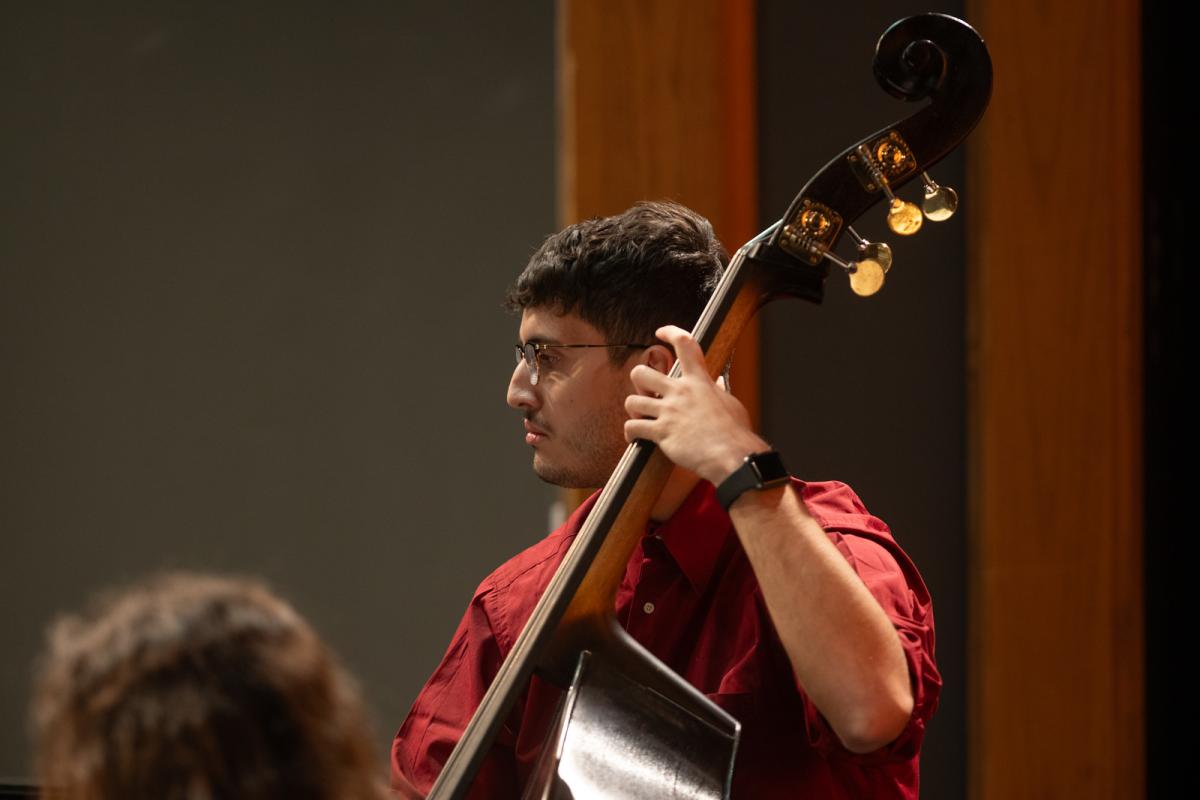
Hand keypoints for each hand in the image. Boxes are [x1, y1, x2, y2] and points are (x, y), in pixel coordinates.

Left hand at [624, 325, 767, 483]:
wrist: (731, 455)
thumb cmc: (735, 433)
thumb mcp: (730, 403)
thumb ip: (717, 391)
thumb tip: (717, 382)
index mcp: (699, 381)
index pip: (684, 344)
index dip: (670, 333)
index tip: (661, 333)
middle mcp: (680, 392)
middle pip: (642, 372)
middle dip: (639, 382)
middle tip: (647, 393)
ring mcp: (669, 412)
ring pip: (632, 401)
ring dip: (634, 409)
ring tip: (641, 417)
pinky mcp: (661, 432)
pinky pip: (633, 427)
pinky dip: (630, 433)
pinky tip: (635, 437)